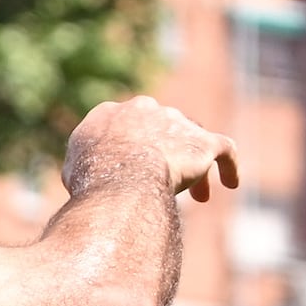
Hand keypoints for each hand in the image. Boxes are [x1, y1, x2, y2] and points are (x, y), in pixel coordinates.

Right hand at [62, 96, 237, 204]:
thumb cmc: (92, 182)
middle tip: (166, 183)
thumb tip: (87, 177)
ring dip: (194, 167)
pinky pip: (224, 151)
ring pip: (189, 143)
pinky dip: (229, 167)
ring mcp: (176, 121)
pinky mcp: (204, 141)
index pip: (122, 127)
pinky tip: (231, 184)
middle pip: (159, 131)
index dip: (128, 150)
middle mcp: (144, 109)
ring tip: (199, 196)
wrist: (122, 180)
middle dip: (163, 155)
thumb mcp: (73, 171)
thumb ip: (85, 165)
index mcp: (109, 113)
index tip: (130, 172)